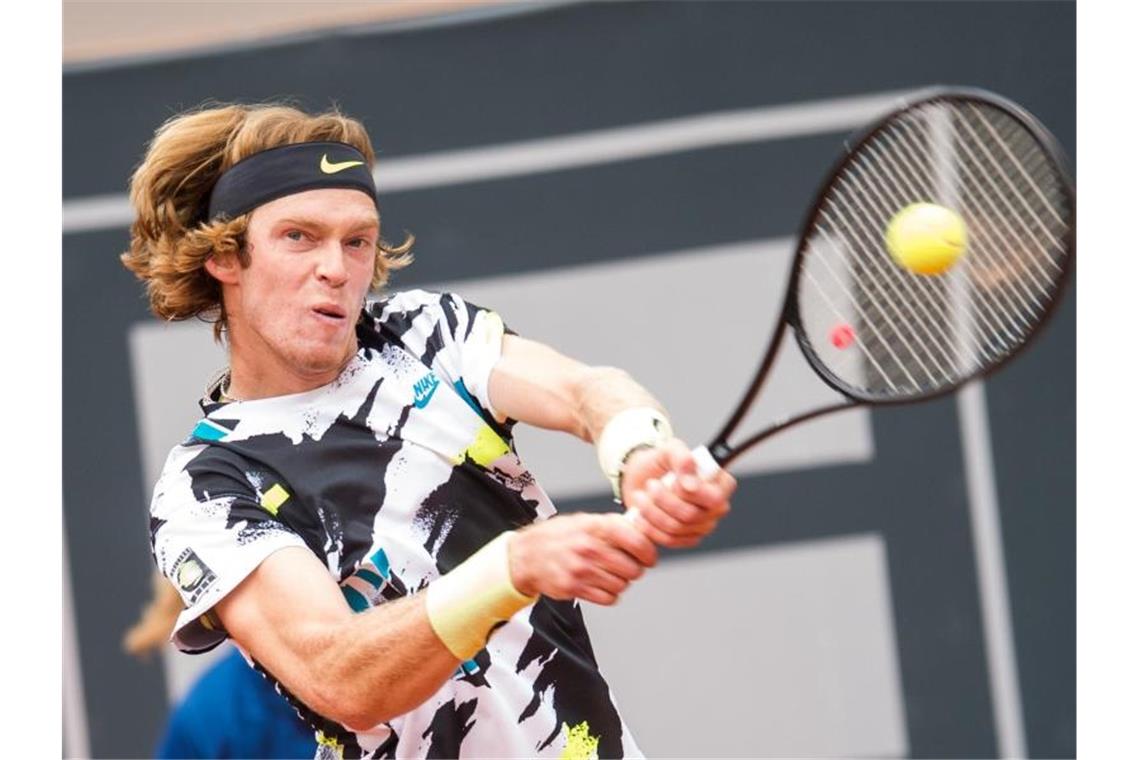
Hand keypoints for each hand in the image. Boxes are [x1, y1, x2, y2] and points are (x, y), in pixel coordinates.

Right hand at [508, 513, 657, 605]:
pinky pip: (608, 598)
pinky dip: (609, 594)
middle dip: (634, 569)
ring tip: (608, 574)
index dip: (648, 552)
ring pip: (622, 585)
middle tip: (627, 566)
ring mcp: (581, 570)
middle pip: (633, 569)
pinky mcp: (574, 588)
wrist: (526, 554)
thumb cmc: (558, 536)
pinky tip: (600, 584)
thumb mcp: (585, 520)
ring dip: (620, 582)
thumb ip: (612, 525)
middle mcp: (589, 548)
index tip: (648, 556)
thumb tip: (642, 529)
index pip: (637, 542)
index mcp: (595, 527)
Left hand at [620, 438, 736, 548]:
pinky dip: (649, 527)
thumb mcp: (668, 449)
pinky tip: (640, 514)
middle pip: (691, 515)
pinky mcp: (686, 539)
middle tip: (650, 485)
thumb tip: (691, 484)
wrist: (639, 478)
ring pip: (677, 528)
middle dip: (663, 500)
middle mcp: (717, 507)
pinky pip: (669, 540)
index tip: (672, 480)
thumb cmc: (659, 462)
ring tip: (641, 496)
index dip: (690, 494)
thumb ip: (682, 459)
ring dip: (652, 511)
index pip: (715, 498)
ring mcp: (703, 526)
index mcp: (721, 484)